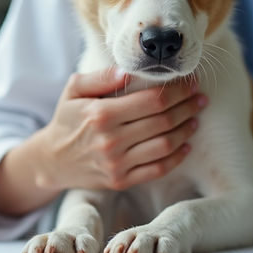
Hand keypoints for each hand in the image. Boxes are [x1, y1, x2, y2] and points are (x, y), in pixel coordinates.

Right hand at [33, 68, 206, 191]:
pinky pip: (157, 170)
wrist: (52, 159)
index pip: (152, 100)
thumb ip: (100, 77)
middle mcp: (110, 140)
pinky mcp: (121, 181)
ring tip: (195, 118)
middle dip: (187, 107)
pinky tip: (185, 145)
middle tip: (200, 98)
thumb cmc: (67, 118)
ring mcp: (117, 164)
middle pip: (163, 121)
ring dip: (185, 130)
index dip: (177, 90)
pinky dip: (176, 157)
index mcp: (101, 114)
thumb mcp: (74, 90)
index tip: (190, 82)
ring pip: (164, 146)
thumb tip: (128, 71)